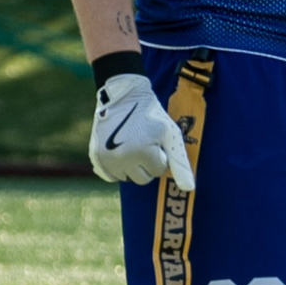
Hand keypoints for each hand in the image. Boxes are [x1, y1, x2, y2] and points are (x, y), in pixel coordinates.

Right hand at [89, 72, 195, 189]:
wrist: (123, 96)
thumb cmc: (151, 114)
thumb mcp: (170, 134)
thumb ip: (180, 163)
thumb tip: (189, 188)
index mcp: (143, 152)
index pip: (158, 170)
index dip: (159, 155)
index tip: (154, 140)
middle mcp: (122, 158)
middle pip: (142, 178)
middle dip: (146, 164)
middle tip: (143, 142)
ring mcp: (107, 159)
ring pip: (127, 177)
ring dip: (132, 166)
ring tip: (131, 143)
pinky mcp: (96, 158)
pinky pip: (112, 176)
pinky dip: (117, 167)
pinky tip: (119, 150)